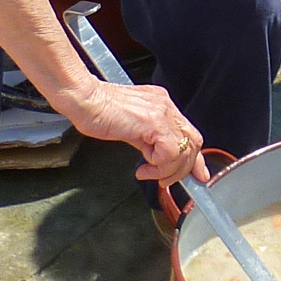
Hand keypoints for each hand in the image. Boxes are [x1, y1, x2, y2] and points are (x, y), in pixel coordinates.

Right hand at [52, 76, 208, 183]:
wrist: (83, 99)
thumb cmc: (96, 111)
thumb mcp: (129, 128)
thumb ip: (146, 140)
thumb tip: (155, 157)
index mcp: (161, 105)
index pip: (188, 133)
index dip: (195, 157)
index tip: (197, 175)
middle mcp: (165, 106)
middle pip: (192, 141)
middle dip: (184, 168)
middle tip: (166, 181)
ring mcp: (161, 112)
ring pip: (184, 149)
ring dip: (168, 170)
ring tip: (150, 173)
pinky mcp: (153, 122)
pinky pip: (169, 152)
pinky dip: (160, 166)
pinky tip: (144, 167)